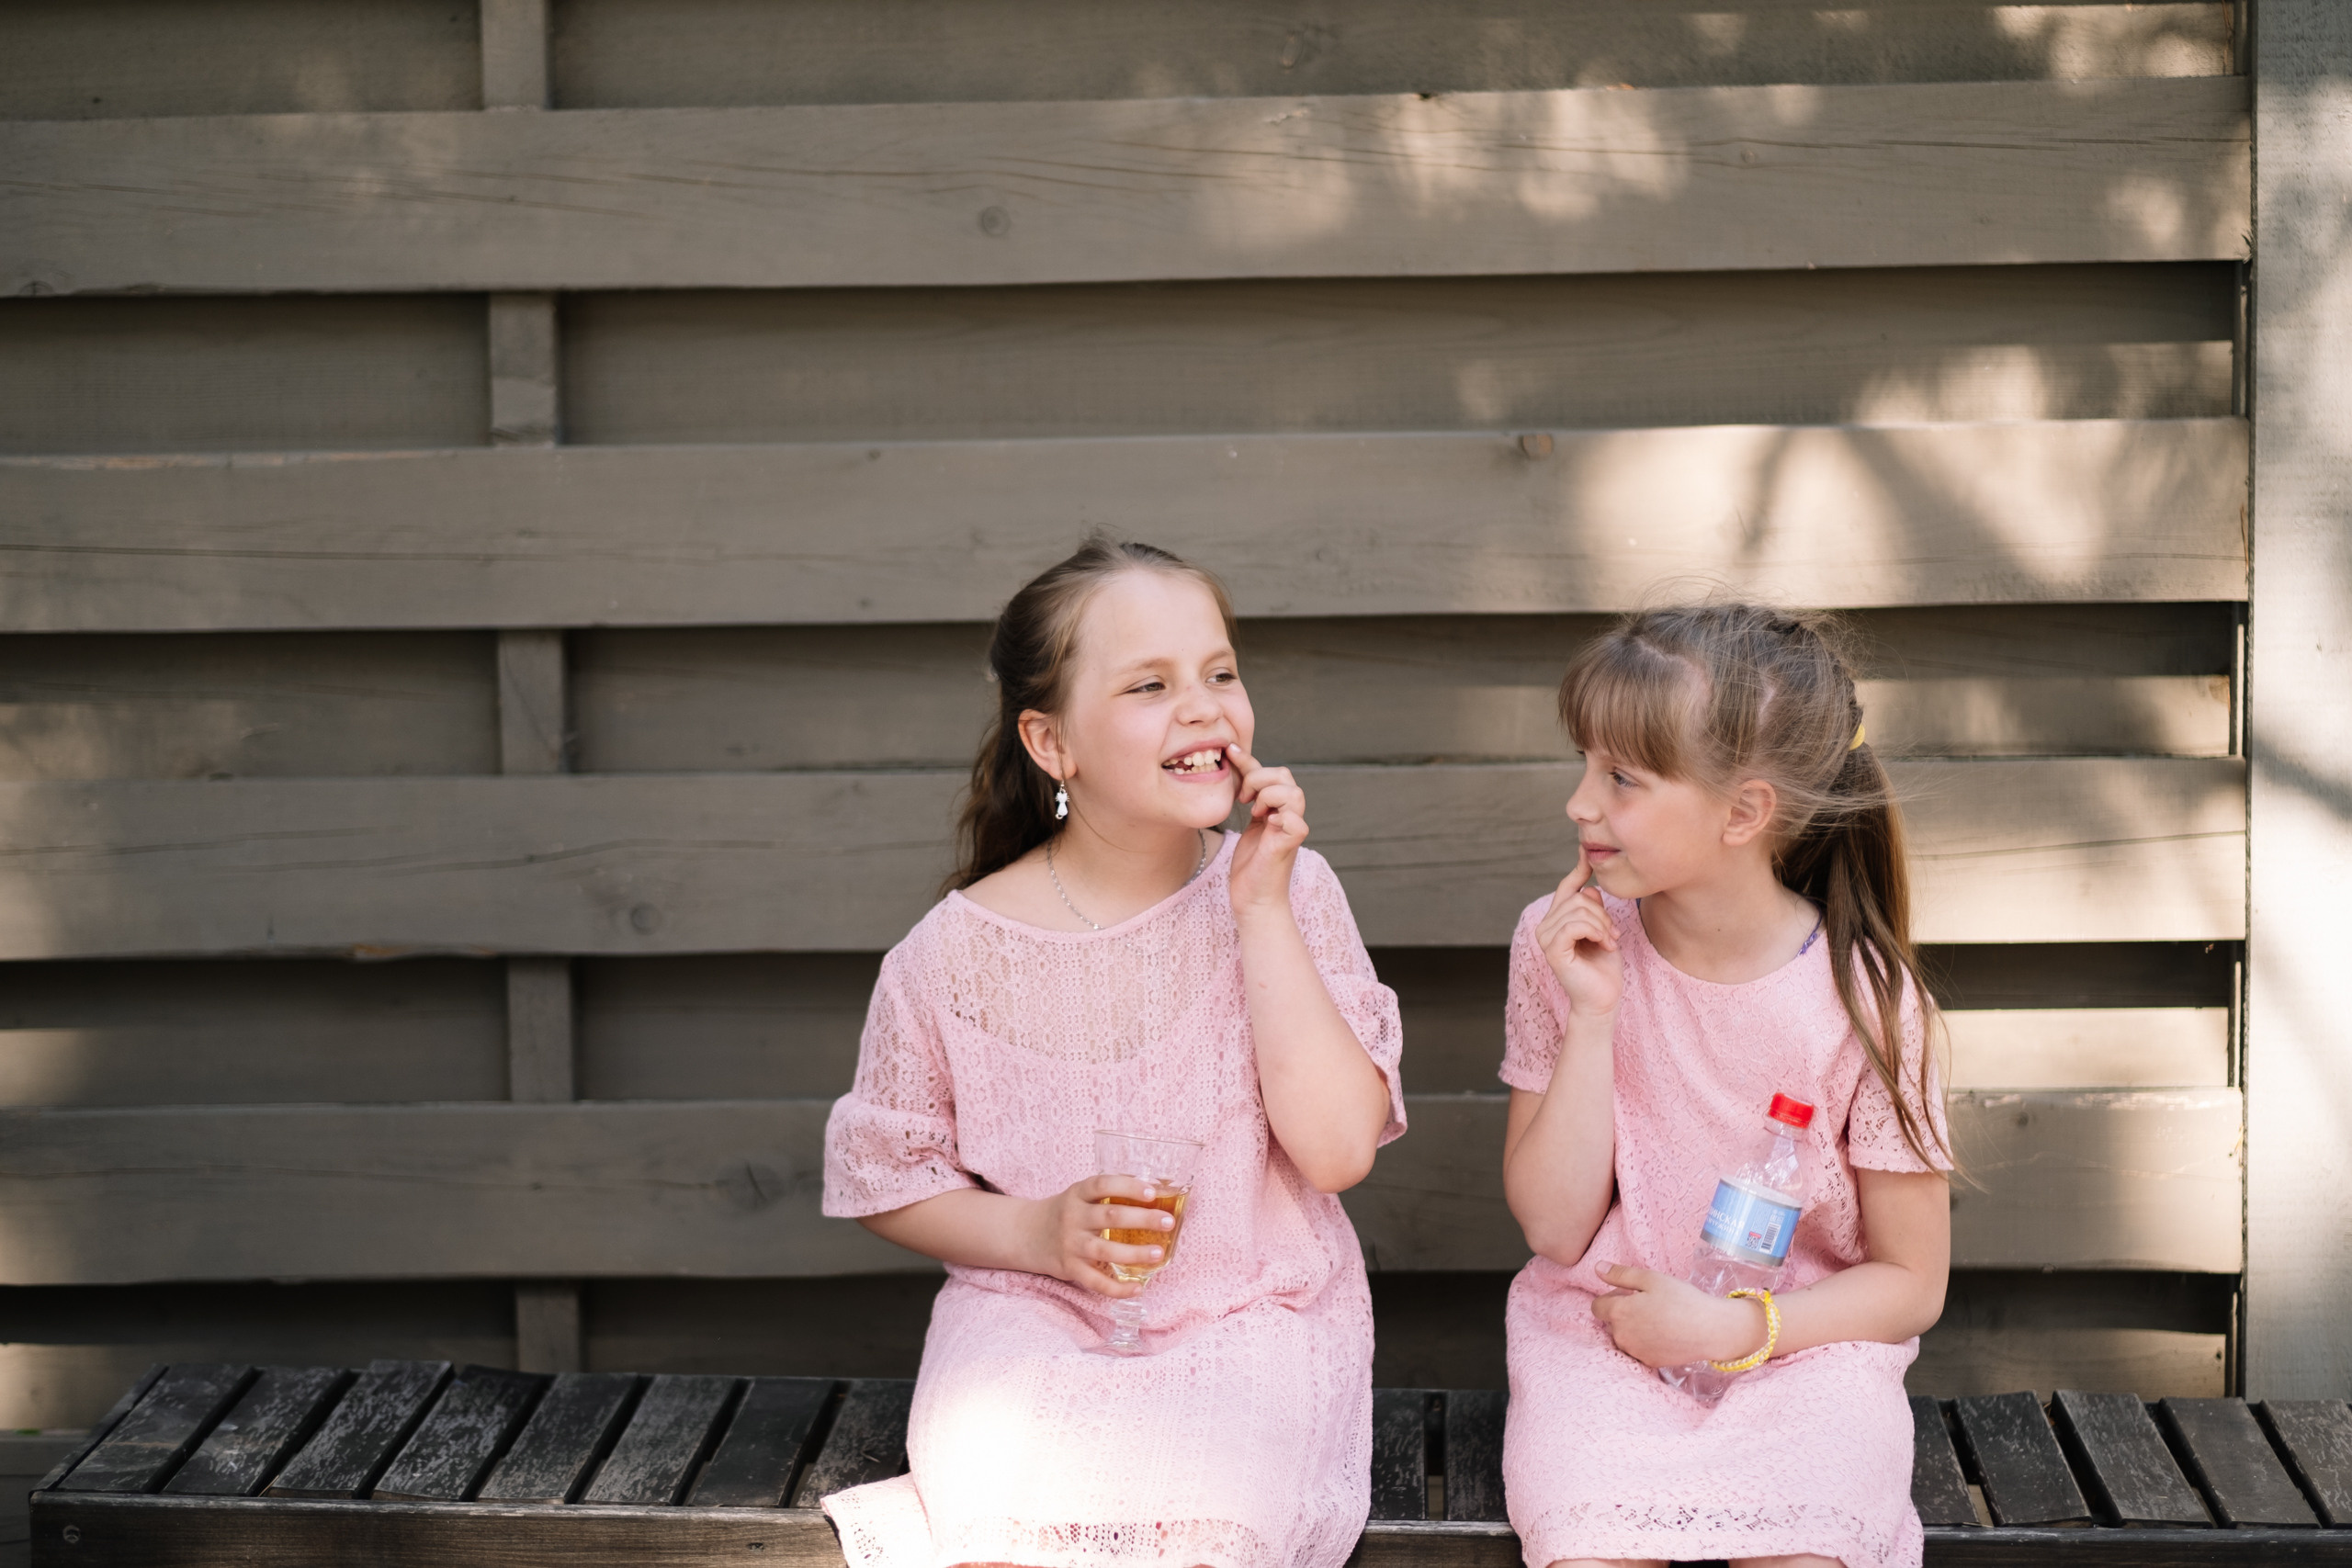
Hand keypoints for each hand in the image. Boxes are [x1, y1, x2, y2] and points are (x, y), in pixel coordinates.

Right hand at [1022, 1175, 1176, 1297]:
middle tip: (1168, 1222)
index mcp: (1078, 1194)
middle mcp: (1073, 1217)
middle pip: (1110, 1216)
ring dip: (1134, 1253)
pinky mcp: (1069, 1268)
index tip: (1152, 1192)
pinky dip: (1117, 1288)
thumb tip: (1157, 1195)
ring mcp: (1070, 1244)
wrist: (1027, 1234)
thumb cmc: (1066, 1212)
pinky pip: (1095, 1281)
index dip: (1128, 1186)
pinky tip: (1137, 1288)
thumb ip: (1108, 1195)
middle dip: (1142, 1219)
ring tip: (1158, 1253)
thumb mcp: (1079, 1196)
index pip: (1103, 1184)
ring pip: (1105, 1251)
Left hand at [1227, 742, 1305, 917]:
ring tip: (1252, 810)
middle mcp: (1288, 815)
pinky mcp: (1290, 845)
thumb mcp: (1246, 823)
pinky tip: (1263, 823)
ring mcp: (1292, 830)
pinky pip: (1295, 820)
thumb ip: (1248, 799)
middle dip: (1258, 777)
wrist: (1253, 900)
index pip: (1269, 772)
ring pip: (1293, 792)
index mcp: (1277, 809)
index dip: (1249, 759)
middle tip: (1241, 797)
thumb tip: (1234, 768)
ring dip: (1268, 794)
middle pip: (1285, 775)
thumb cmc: (1249, 865)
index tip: (1229, 750)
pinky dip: (1280, 817)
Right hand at [1536, 848, 1623, 1016]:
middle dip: (1602, 913)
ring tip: (1609, 942)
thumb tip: (1588, 887)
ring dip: (1602, 924)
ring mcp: (1546, 938)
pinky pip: (1574, 925)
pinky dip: (1595, 931)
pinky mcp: (1553, 950)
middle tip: (1613, 935)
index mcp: (1557, 920)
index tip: (1587, 852)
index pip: (1566, 888)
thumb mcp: (1603, 931)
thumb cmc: (1603, 968)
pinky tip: (1604, 945)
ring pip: (1578, 909)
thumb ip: (1593, 910)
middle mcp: (1546, 926)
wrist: (1603, 999)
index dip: (1578, 869)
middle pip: (1577, 897)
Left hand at [1589, 1263, 1768, 1368]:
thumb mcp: (1650, 1278)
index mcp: (1618, 1313)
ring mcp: (1635, 1352)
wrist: (1710, 1330)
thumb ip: (1620, 1274)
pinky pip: (1639, 1350)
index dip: (1611, 1297)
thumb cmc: (1681, 1300)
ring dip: (1633, 1328)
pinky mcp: (1649, 1363)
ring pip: (1625, 1337)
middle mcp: (1622, 1336)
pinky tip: (1664, 1334)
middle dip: (1623, 1312)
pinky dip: (1646, 1342)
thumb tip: (1597, 1268)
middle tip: (1649, 1304)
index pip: (1597, 1307)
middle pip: (1611, 1322)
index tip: (1629, 1294)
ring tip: (1658, 1319)